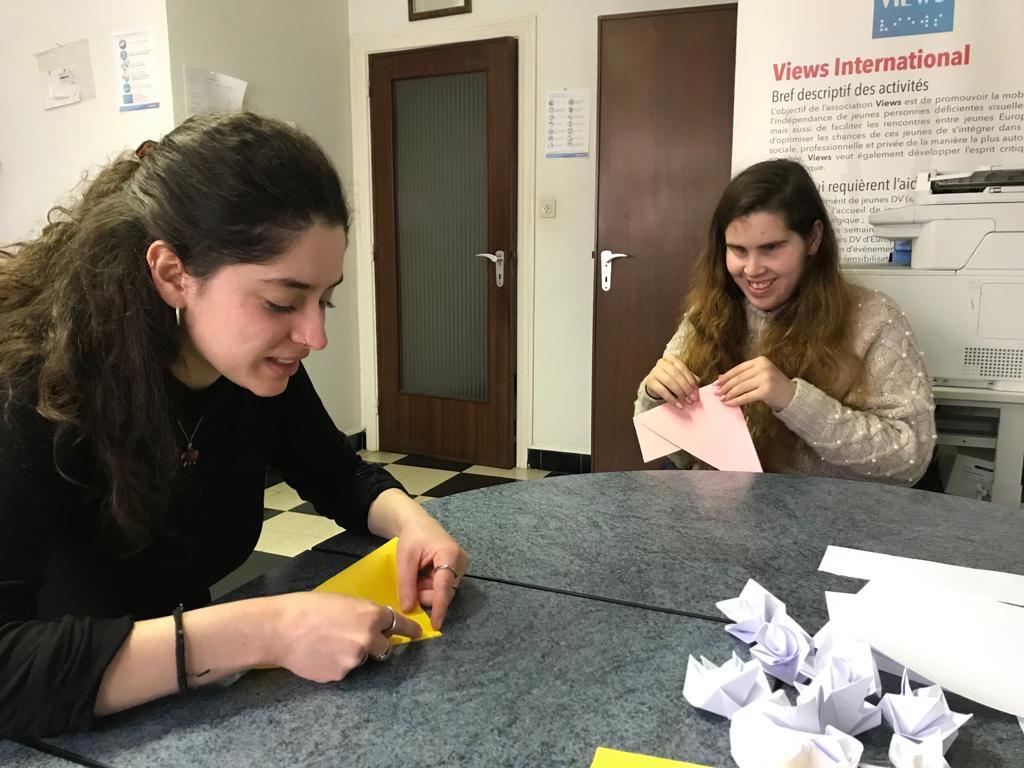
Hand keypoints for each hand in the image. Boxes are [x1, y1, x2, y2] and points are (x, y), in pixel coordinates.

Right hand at [270, 592, 420, 682]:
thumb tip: (373, 621)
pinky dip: (337, 663)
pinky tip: (320, 653)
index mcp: (370, 614)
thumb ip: (362, 612)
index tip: (417, 634)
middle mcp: (368, 638)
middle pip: (386, 647)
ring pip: (363, 659)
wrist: (279, 629)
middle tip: (360, 639)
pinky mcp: (340, 675)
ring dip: (354, 653)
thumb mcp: (341, 601)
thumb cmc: (306, 608)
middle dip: (378, 644)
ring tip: (328, 642)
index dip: (409, 629)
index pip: (399, 624)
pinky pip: (345, 669)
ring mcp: (355, 659)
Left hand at [368, 489, 469, 629]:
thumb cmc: (412, 537)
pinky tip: (423, 575)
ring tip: (417, 575)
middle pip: (444, 592)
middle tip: (411, 582)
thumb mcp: (405, 559)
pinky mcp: (458, 570)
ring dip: (426, 590)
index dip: (439, 606)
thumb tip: (408, 609)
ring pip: (443, 592)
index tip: (436, 624)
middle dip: (425, 593)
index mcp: (449, 554)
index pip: (444, 586)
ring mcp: (461, 567)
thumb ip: (406, 584)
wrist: (417, 523)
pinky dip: (430, 586)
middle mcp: (461, 562)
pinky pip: (443, 587)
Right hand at [642, 354, 698, 406]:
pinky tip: (678, 405)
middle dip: (686, 387)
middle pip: (676, 374)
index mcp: (671, 358)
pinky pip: (662, 391)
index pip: (683, 368)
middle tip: (692, 398)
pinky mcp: (650, 382)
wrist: (655, 384)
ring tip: (686, 401)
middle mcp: (662, 363)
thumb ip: (690, 378)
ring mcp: (654, 371)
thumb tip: (698, 385)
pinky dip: (671, 399)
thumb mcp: (681, 376)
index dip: (690, 380)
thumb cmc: (671, 379)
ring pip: (669, 382)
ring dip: (680, 393)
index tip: (696, 392)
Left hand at [714, 356, 795, 410]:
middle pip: (738, 378)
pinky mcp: (766, 391)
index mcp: (760, 360)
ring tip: (722, 399)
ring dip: (729, 394)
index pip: (738, 368)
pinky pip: (746, 396)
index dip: (726, 376)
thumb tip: (720, 377)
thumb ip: (743, 375)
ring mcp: (765, 378)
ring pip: (741, 387)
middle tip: (717, 392)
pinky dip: (736, 400)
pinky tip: (730, 403)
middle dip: (725, 386)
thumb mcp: (759, 375)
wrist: (791, 394)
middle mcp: (763, 367)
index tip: (716, 383)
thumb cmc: (773, 385)